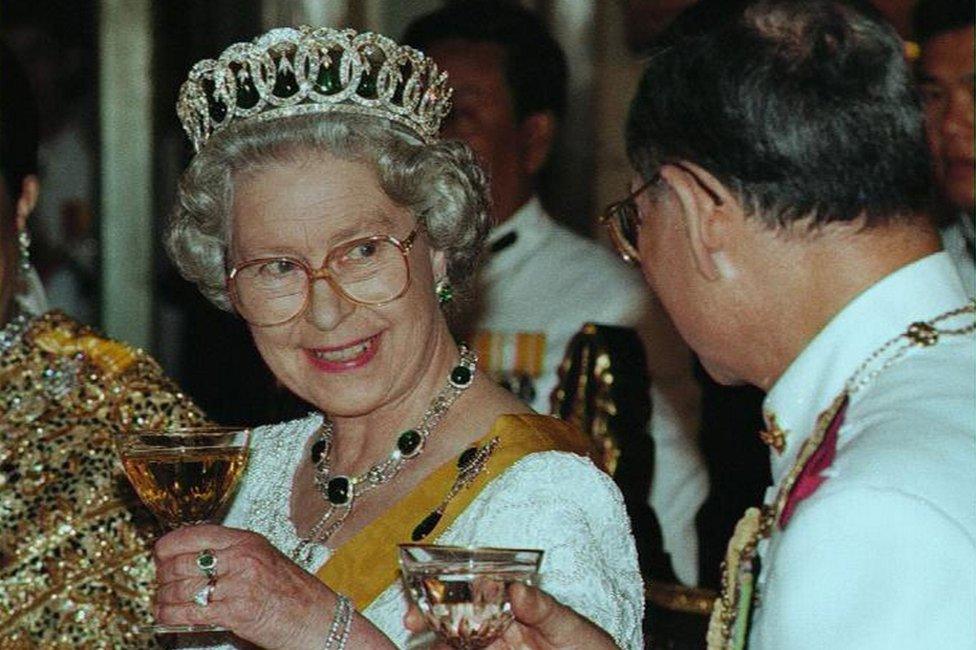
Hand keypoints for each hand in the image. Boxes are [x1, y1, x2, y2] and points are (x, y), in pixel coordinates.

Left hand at [153, 524, 335, 649]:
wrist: (318, 618)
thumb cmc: (296, 593)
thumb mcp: (265, 559)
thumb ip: (233, 554)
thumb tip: (194, 557)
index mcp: (247, 540)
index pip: (194, 534)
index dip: (168, 546)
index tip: (159, 555)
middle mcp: (242, 558)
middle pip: (181, 562)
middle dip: (162, 577)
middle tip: (159, 584)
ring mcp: (238, 584)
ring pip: (181, 589)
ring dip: (164, 599)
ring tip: (161, 604)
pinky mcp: (236, 611)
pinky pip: (191, 612)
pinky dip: (172, 616)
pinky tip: (167, 618)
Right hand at [404, 582, 618, 649]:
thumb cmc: (592, 649)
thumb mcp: (571, 626)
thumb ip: (544, 608)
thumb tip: (516, 588)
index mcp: (513, 609)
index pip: (474, 594)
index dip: (448, 589)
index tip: (427, 589)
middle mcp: (498, 632)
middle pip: (455, 622)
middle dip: (429, 619)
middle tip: (410, 622)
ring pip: (456, 646)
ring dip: (436, 643)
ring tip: (420, 643)